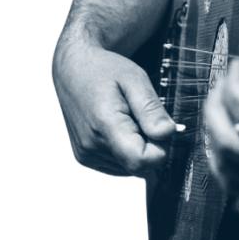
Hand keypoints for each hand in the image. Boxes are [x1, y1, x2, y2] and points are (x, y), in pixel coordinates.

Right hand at [51, 43, 177, 177]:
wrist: (71, 70)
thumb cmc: (103, 70)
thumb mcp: (134, 78)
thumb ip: (150, 108)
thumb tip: (167, 133)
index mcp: (105, 124)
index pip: (141, 161)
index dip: (159, 148)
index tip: (158, 126)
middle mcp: (91, 146)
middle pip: (139, 167)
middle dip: (150, 147)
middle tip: (141, 117)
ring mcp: (86, 155)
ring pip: (129, 169)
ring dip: (137, 149)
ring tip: (127, 120)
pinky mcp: (84, 158)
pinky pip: (118, 166)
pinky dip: (125, 151)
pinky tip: (119, 129)